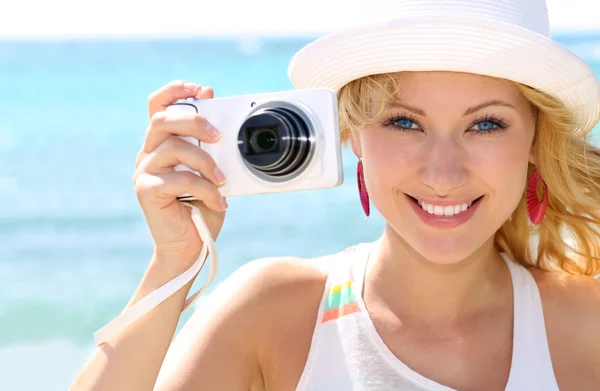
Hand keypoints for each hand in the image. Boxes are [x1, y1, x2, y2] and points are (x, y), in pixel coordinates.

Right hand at [134, 80, 227, 265]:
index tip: (201, 89)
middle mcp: (148, 154)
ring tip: (221, 182)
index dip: (175, 91)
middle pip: (164, 120)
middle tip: (218, 137)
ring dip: (206, 162)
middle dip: (196, 121)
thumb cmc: (201, 210)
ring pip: (174, 148)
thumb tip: (220, 122)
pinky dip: (205, 189)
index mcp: (161, 145)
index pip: (158, 106)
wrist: (191, 248)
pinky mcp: (146, 191)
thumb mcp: (211, 173)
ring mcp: (144, 172)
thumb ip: (211, 147)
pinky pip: (179, 179)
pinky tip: (217, 202)